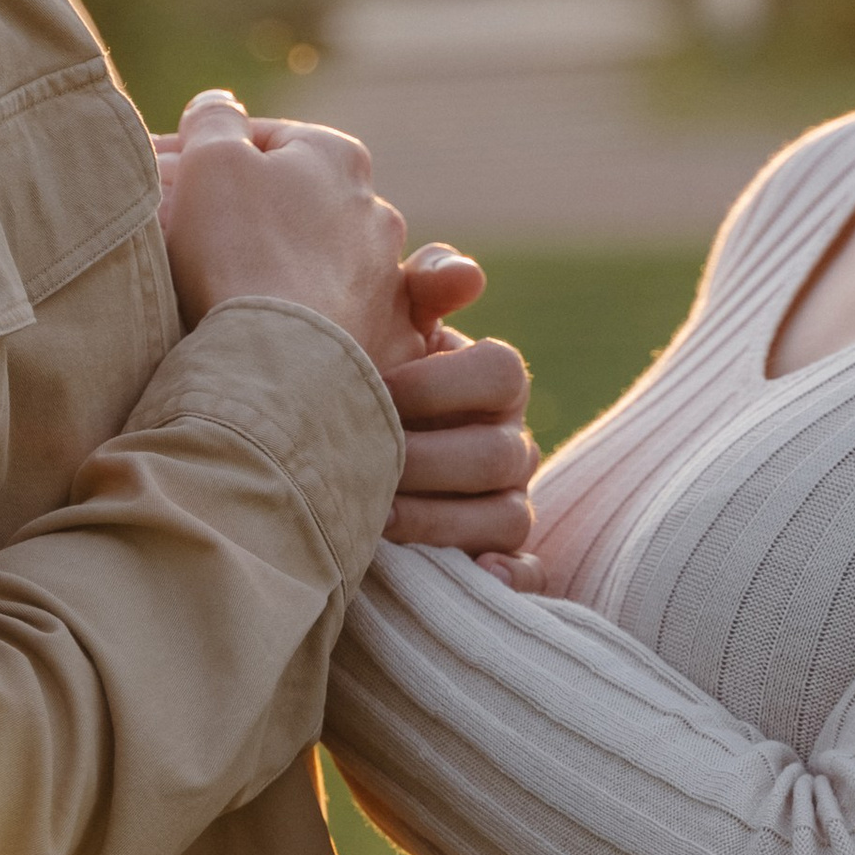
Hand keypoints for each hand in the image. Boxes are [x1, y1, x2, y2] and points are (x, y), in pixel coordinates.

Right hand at [159, 93, 416, 368]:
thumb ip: (214, 119)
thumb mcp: (210, 160)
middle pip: (298, 203)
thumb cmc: (238, 249)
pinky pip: (357, 322)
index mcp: (338, 158)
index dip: (209, 158)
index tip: (168, 185)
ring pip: (326, 262)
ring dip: (287, 267)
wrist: (274, 357)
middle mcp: (377, 213)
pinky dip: (328, 322)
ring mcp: (389, 281)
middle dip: (253, 213)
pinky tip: (292, 333)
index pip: (266, 142)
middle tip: (196, 240)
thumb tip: (219, 103)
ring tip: (234, 292)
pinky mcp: (391, 342)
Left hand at [385, 302, 540, 564]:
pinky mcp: (496, 555)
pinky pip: (529, 571)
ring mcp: (506, 500)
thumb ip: (422, 285)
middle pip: (501, 454)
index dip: (440, 384)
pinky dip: (511, 576)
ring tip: (379, 522)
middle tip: (364, 466)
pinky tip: (475, 575)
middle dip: (428, 461)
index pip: (502, 372)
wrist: (325, 437)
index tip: (376, 390)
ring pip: (509, 517)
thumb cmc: (362, 365)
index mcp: (493, 380)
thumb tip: (467, 279)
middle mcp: (509, 441)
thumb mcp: (384, 318)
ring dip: (443, 522)